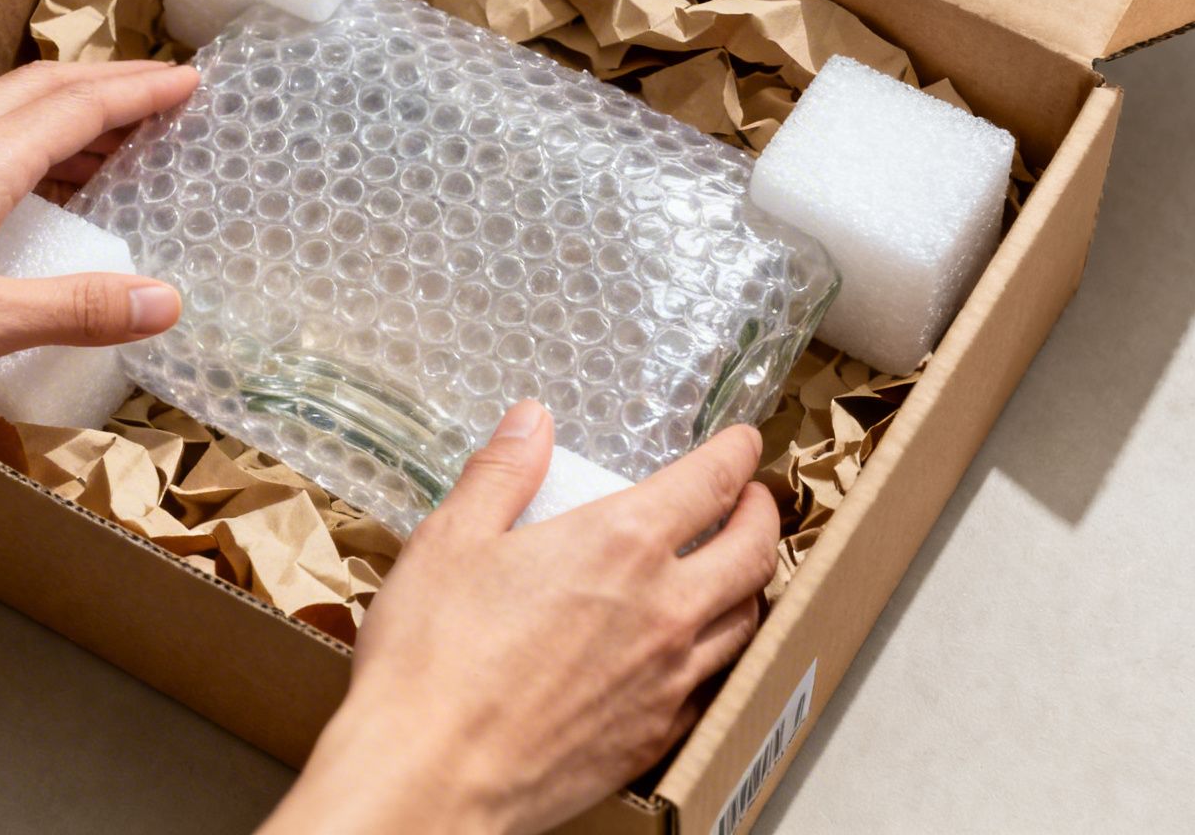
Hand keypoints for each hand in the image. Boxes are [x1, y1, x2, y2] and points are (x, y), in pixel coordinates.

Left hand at [0, 59, 198, 499]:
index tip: (190, 82)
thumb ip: (77, 309)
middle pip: (48, 89)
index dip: (143, 91)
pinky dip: (23, 138)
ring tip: (112, 137)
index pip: (83, 105)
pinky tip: (24, 181)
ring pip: (7, 108)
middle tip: (165, 93)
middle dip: (114, 86)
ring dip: (68, 110)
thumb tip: (162, 301)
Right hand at [262, 402, 778, 834]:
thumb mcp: (452, 538)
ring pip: (745, 622)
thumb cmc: (433, 658)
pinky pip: (714, 685)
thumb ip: (503, 473)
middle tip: (751, 501)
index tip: (744, 442)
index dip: (736, 454)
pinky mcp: (655, 735)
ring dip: (751, 585)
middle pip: (753, 552)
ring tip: (734, 571)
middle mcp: (664, 609)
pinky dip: (719, 654)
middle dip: (761, 516)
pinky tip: (694, 651)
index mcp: (620, 545)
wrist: (433, 772)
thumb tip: (532, 421)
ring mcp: (668, 679)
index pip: (710, 483)